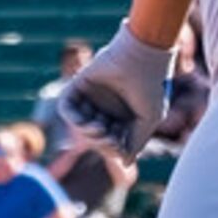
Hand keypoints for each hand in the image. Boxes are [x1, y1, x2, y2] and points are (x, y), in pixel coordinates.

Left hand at [58, 20, 175, 161]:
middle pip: (93, 137)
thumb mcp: (148, 121)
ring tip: (100, 129)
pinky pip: (66, 109)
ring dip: (87, 135)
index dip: (112, 150)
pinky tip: (87, 122)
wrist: (143, 55)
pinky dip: (73, 120)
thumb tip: (123, 162)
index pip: (110, 142)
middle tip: (110, 140)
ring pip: (79, 126)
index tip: (120, 146)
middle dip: (100, 144)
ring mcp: (91, 97)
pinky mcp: (79, 85)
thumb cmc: (150, 85)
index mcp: (122, 116)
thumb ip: (135, 143)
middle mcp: (105, 107)